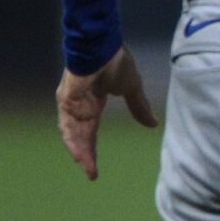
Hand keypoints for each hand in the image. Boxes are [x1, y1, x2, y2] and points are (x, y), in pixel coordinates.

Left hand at [57, 46, 156, 180]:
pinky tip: (77, 150)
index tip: (95, 169)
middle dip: (86, 155)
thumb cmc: (117, 62)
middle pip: (80, 136)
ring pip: (72, 132)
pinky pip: (66, 123)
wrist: (104, 46)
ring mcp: (70, 102)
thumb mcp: (132, 89)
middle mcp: (78, 106)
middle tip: (92, 174)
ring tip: (86, 166)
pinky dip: (71, 138)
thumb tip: (153, 124)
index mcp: (92, 104)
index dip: (93, 150)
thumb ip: (138, 107)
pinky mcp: (66, 98)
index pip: (90, 132)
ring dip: (78, 150)